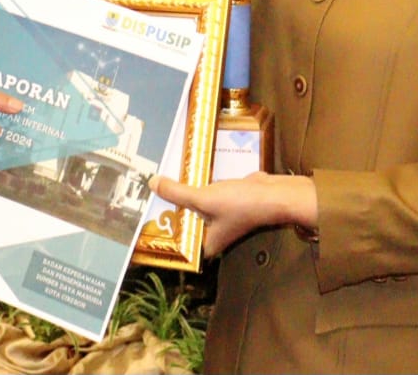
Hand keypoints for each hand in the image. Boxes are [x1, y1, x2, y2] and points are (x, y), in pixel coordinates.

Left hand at [151, 172, 317, 257]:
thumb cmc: (241, 204)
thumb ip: (177, 192)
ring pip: (195, 207)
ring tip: (160, 182)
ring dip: (183, 195)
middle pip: (185, 222)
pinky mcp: (229, 202)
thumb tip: (152, 183)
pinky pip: (207, 195)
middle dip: (170, 208)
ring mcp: (222, 218)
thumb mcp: (203, 198)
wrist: (275, 194)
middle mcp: (214, 235)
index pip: (178, 240)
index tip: (142, 214)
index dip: (161, 228)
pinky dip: (198, 187)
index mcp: (207, 244)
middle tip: (146, 193)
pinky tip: (186, 175)